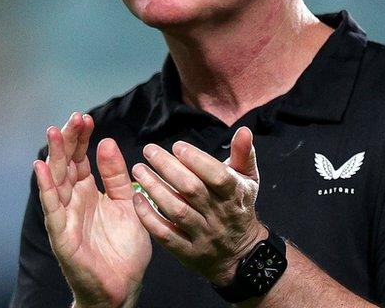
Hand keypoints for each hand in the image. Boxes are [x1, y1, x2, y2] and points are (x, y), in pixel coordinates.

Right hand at [34, 112, 151, 307]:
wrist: (123, 287)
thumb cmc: (123, 249)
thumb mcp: (127, 204)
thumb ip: (117, 176)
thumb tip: (106, 143)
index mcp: (89, 193)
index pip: (81, 159)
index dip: (82, 138)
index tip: (86, 117)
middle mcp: (74, 201)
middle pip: (67, 164)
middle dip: (69, 140)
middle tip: (74, 117)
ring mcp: (66, 217)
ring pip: (57, 181)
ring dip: (55, 156)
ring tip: (54, 132)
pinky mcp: (62, 235)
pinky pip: (53, 208)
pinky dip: (47, 188)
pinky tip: (42, 168)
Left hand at [130, 126, 266, 285]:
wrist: (240, 254)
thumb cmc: (238, 207)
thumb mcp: (248, 181)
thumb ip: (243, 154)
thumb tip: (243, 130)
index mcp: (235, 195)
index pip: (217, 176)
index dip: (196, 160)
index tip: (177, 146)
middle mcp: (219, 215)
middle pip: (192, 190)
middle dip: (168, 168)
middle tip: (149, 151)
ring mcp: (203, 236)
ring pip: (177, 211)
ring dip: (155, 189)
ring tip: (139, 170)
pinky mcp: (188, 253)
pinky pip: (166, 235)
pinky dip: (149, 218)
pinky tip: (136, 200)